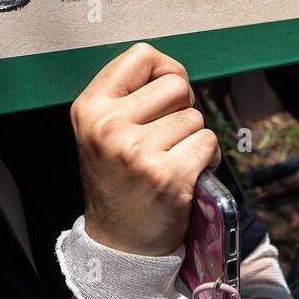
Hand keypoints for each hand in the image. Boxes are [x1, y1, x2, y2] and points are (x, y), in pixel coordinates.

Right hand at [71, 43, 219, 256]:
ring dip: (193, 138)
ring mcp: (136, 151)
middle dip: (182, 107)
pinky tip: (187, 174)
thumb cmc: (118, 181)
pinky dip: (207, 159)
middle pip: (175, 83)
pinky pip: (208, 143)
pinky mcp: (166, 175)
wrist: (118, 244)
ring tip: (171, 160)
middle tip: (167, 136)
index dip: (164, 70)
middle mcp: (108, 126)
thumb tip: (173, 71)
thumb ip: (129, 95)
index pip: (142, 55)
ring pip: (195, 117)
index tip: (162, 95)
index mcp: (90, 107)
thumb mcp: (103, 130)